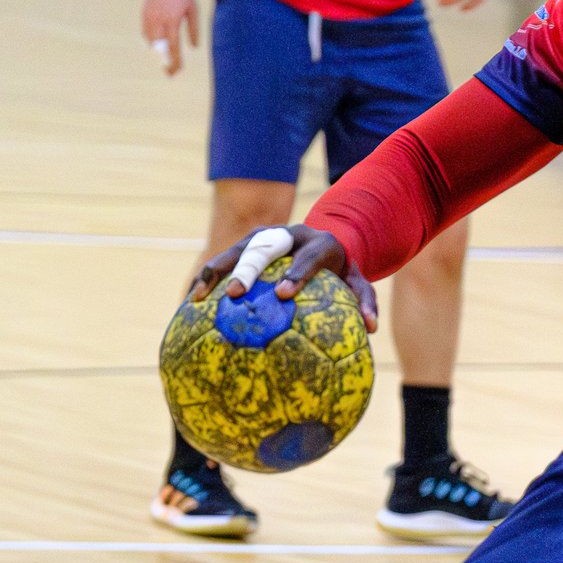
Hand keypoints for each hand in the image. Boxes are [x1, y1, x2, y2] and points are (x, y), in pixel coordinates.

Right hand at [142, 0, 198, 74]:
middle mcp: (158, 21)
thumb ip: (193, 29)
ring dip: (158, 53)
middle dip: (164, 62)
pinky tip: (158, 46)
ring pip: (151, 42)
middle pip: (159, 49)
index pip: (173, 47)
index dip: (175, 61)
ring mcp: (149, 18)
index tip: (177, 71)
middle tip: (170, 73)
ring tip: (165, 62)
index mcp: (172, 21)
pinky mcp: (144, 14)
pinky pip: (146, 34)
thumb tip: (193, 47)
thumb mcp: (193, 10)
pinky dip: (152, 43)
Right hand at [189, 223, 377, 331]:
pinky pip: (223, 260)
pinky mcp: (246, 243)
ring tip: (198, 297)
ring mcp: (264, 235)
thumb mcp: (357, 282)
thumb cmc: (340, 270)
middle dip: (248, 269)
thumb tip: (370, 328)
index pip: (307, 259)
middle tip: (237, 294)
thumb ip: (364, 301)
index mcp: (318, 243)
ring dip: (216, 272)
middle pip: (263, 249)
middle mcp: (288, 234)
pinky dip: (207, 278)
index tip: (283, 295)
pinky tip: (191, 301)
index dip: (296, 275)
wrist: (324, 238)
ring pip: (236, 250)